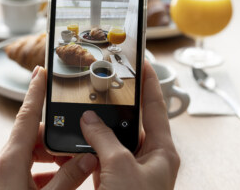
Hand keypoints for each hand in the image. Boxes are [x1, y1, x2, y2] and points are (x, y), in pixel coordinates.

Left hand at [0, 66, 97, 189]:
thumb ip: (67, 179)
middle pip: (31, 137)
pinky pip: (22, 169)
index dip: (35, 91)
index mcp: (9, 161)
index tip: (40, 72)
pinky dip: (40, 171)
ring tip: (69, 168)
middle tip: (76, 148)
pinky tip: (55, 182)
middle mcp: (1, 164)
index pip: (26, 116)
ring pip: (27, 153)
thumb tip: (87, 160)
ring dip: (49, 157)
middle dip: (54, 138)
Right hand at [80, 61, 179, 189]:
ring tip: (83, 118)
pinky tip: (77, 145)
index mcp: (162, 151)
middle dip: (114, 109)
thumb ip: (104, 139)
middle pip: (131, 123)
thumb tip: (89, 119)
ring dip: (97, 134)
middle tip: (102, 89)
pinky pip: (101, 159)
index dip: (150, 83)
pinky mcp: (116, 181)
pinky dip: (89, 152)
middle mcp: (149, 159)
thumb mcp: (120, 166)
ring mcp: (131, 171)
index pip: (156, 107)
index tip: (144, 62)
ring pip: (112, 142)